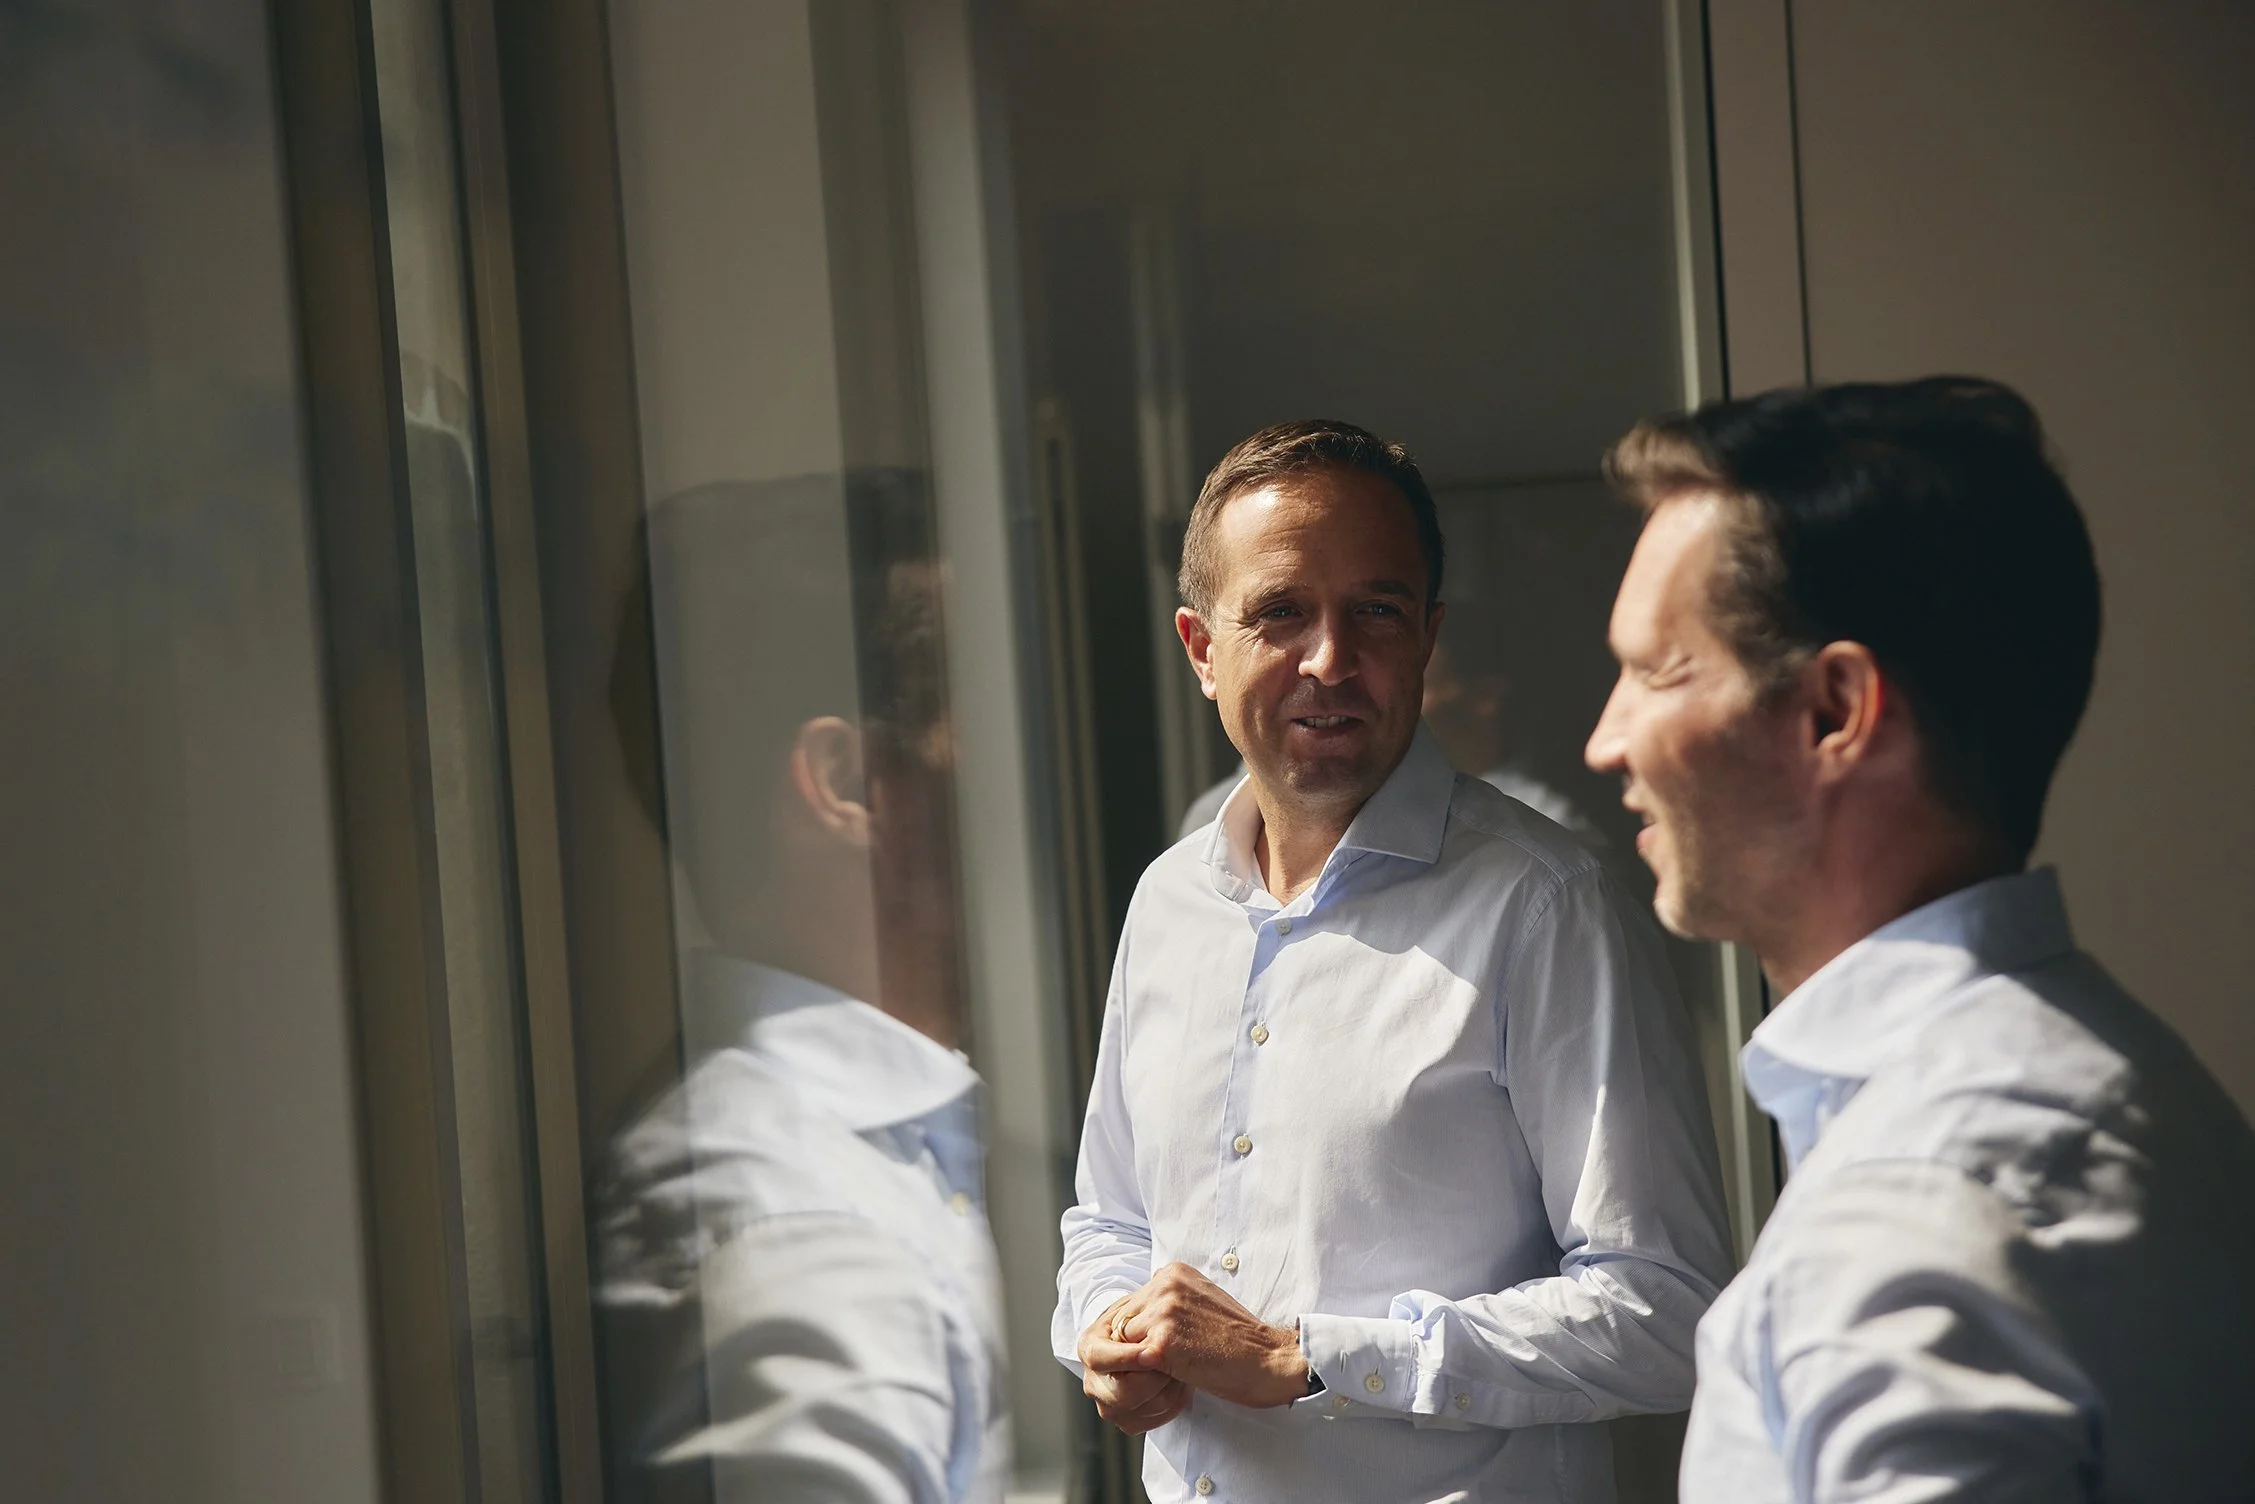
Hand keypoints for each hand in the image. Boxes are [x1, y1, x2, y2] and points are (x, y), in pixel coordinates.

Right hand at [1079, 1299, 1191, 1433]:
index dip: (1127, 1358)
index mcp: (1090, 1346)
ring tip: (1185, 1369)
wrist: (1157, 1339)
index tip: (1153, 1354)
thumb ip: (1147, 1299)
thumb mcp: (1145, 1302)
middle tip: (1179, 1364)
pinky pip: (1152, 1422)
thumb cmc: (1150, 1316)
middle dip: (1157, 1380)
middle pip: (1123, 1393)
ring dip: (1171, 1391)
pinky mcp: (1128, 1420)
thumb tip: (1160, 1280)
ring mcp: (1108, 1404)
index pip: (1099, 1357)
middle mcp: (1093, 1380)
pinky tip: (1182, 1384)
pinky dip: (1174, 1405)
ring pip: (1142, 1410)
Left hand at [1081, 1263, 1309, 1409]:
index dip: (1143, 1329)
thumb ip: (1168, 1301)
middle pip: (1124, 1321)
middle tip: (1166, 1360)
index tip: (1165, 1343)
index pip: (1134, 1303)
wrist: (1268, 1359)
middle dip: (1137, 1343)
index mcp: (1172, 1272)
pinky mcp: (1161, 1343)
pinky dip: (1148, 1375)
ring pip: (1124, 1343)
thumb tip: (1133, 1318)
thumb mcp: (1200, 1300)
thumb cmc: (1238, 1337)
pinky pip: (1134, 1364)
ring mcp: (1162, 1312)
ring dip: (1141, 1360)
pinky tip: (1175, 1376)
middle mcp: (1164, 1285)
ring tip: (1174, 1366)